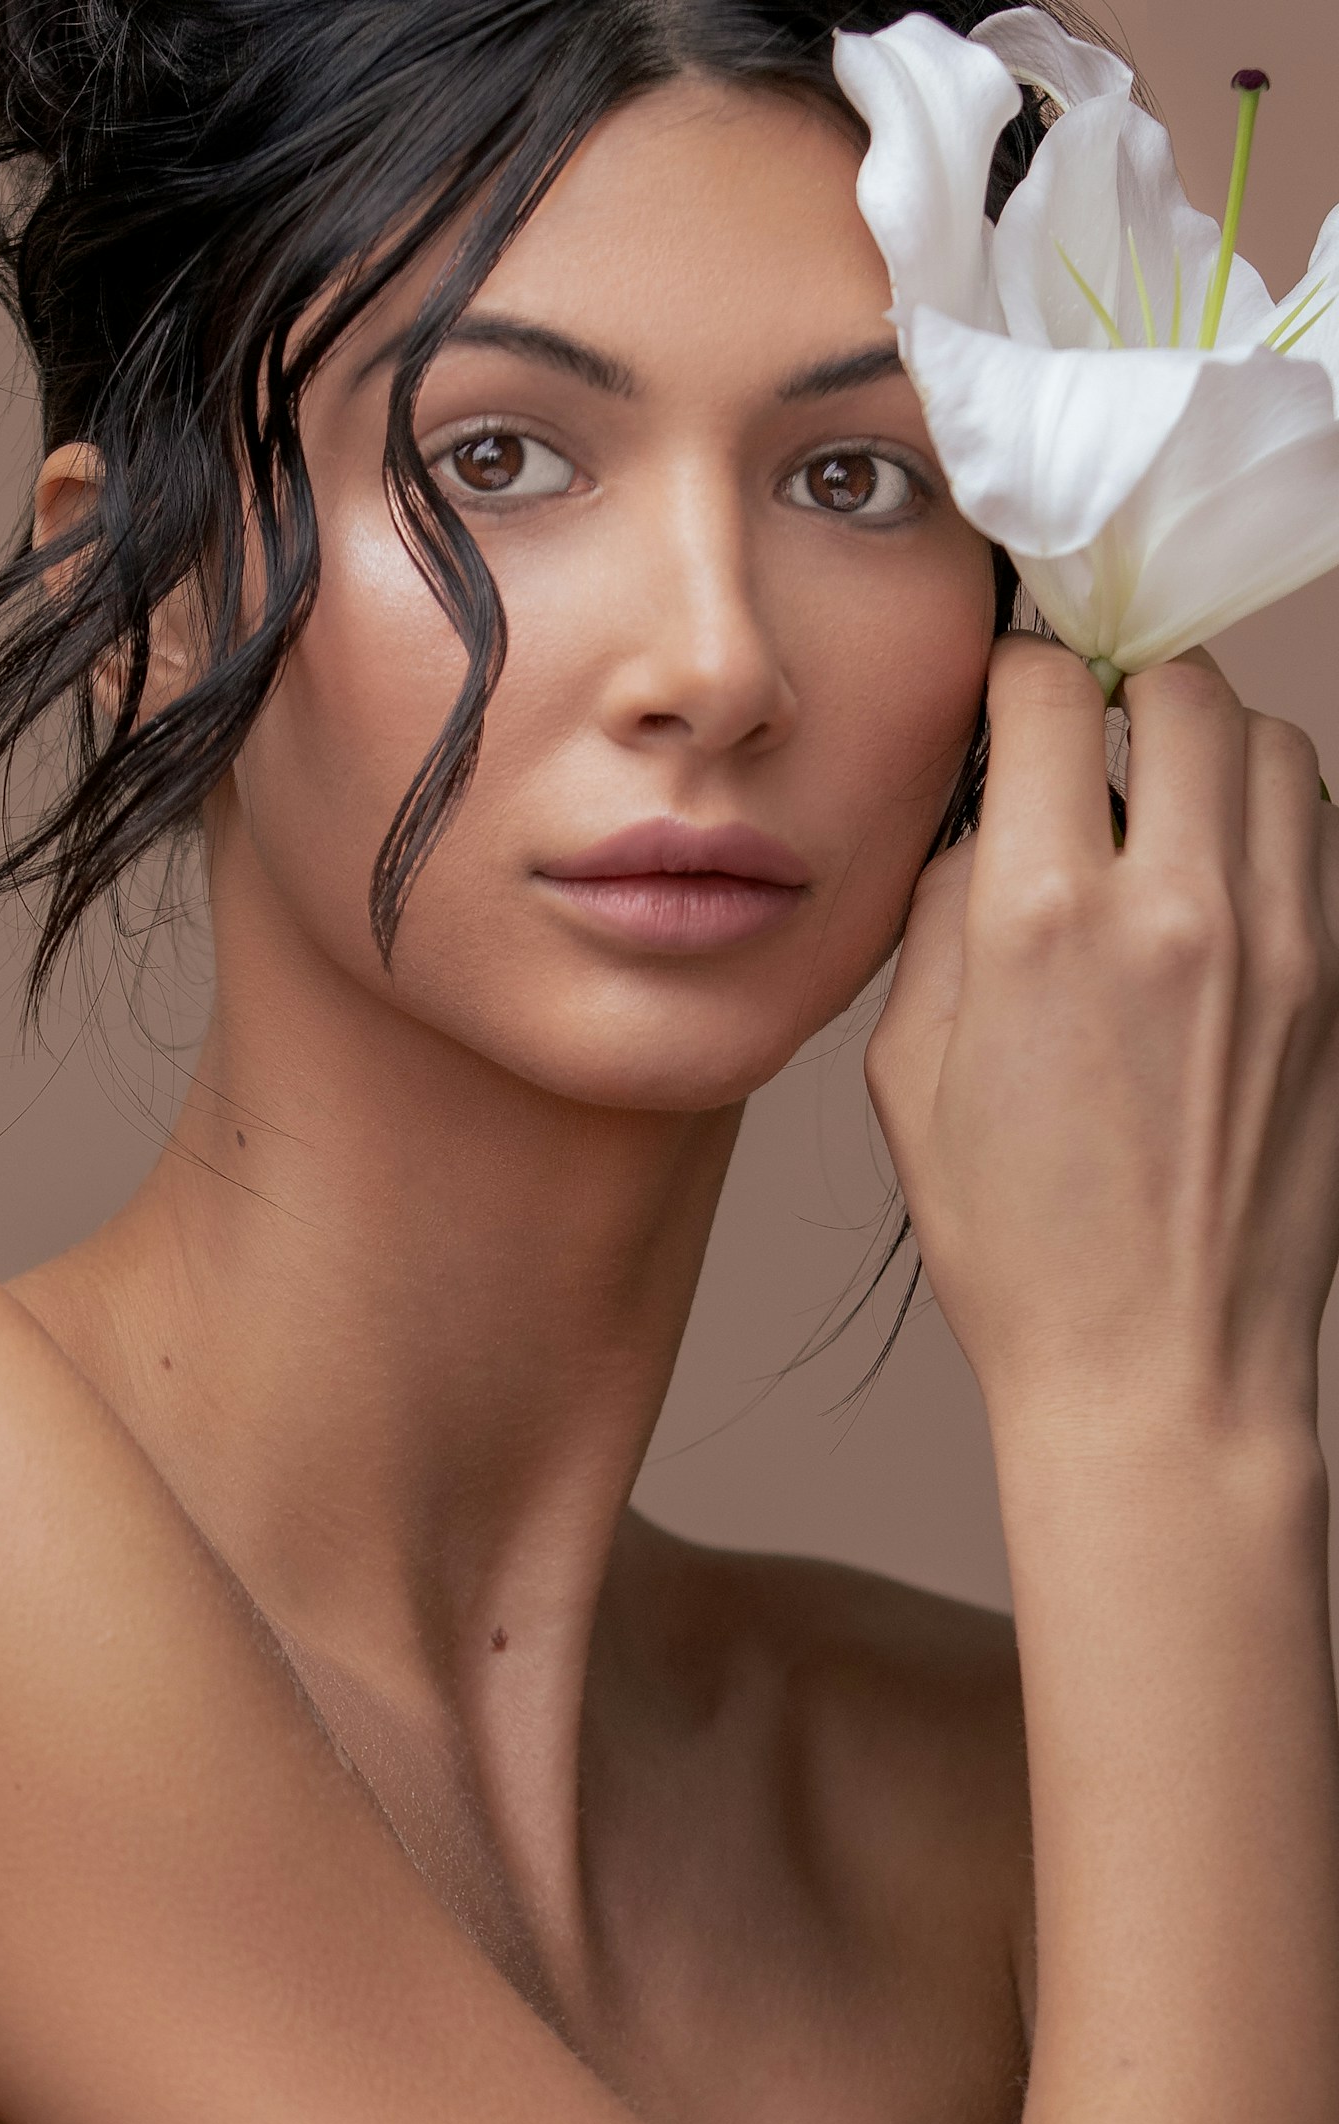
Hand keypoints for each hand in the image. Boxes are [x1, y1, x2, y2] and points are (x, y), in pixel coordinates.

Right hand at [868, 636, 1338, 1437]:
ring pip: (1274, 747)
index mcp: (1041, 923)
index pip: (1050, 697)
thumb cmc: (1020, 1246)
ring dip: (1210, 742)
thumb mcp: (911, 1077)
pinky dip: (1268, 816)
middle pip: (1184, 690)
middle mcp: (1175, 908)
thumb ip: (942, 922)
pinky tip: (1215, 875)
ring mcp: (1281, 945)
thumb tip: (987, 829)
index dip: (1017, 673)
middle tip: (1084, 733)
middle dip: (1124, 686)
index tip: (1008, 692)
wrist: (1160, 1366)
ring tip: (1157, 800)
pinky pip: (1319, 836)